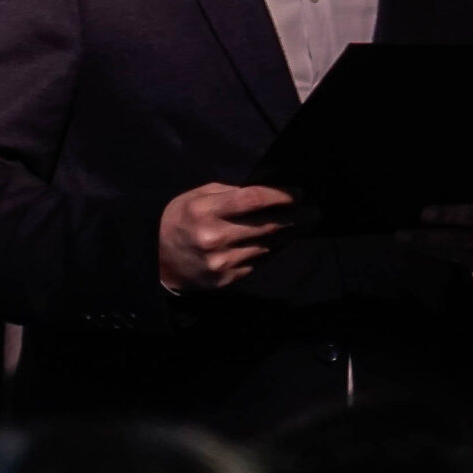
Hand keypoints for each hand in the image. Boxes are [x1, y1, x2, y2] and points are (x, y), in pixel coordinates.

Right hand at [159, 183, 306, 292]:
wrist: (157, 260)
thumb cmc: (179, 219)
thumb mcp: (197, 196)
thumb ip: (229, 193)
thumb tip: (264, 194)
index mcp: (206, 211)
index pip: (253, 200)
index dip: (280, 195)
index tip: (299, 193)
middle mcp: (216, 237)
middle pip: (266, 225)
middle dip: (295, 217)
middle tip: (315, 212)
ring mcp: (222, 262)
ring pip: (266, 246)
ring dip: (286, 234)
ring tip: (303, 224)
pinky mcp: (227, 279)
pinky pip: (258, 263)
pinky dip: (270, 250)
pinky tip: (280, 241)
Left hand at [404, 172, 472, 274]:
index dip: (452, 215)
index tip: (426, 212)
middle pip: (464, 235)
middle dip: (435, 231)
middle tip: (411, 224)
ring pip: (456, 250)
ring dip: (428, 244)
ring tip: (404, 237)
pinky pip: (455, 259)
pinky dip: (435, 252)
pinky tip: (417, 245)